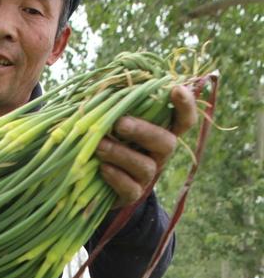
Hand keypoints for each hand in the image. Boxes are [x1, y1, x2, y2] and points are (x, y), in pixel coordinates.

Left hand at [95, 84, 197, 206]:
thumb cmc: (106, 140)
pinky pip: (131, 188)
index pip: (184, 119)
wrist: (91, 180)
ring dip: (122, 154)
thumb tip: (107, 83)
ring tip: (100, 146)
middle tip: (120, 124)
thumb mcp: (111, 120)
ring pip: (146, 166)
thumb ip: (115, 104)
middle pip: (167, 143)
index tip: (176, 89)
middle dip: (144, 132)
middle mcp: (159, 154)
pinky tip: (102, 168)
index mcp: (160, 131)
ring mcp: (147, 176)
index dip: (186, 105)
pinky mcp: (132, 194)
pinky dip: (116, 177)